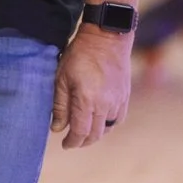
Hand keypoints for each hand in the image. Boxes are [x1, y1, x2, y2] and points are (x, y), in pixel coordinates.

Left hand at [53, 25, 131, 148]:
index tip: (66, 144)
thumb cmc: (80, 55)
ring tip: (85, 132)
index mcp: (87, 100)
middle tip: (73, 141)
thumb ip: (60, 105)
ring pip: (107, 128)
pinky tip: (101, 122)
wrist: (107, 38)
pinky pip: (118, 118)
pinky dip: (109, 125)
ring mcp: (118, 101)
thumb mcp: (61, 78)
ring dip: (96, 134)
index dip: (72, 142)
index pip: (80, 132)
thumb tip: (57, 128)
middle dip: (83, 141)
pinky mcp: (125, 95)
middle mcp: (105, 104)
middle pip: (95, 134)